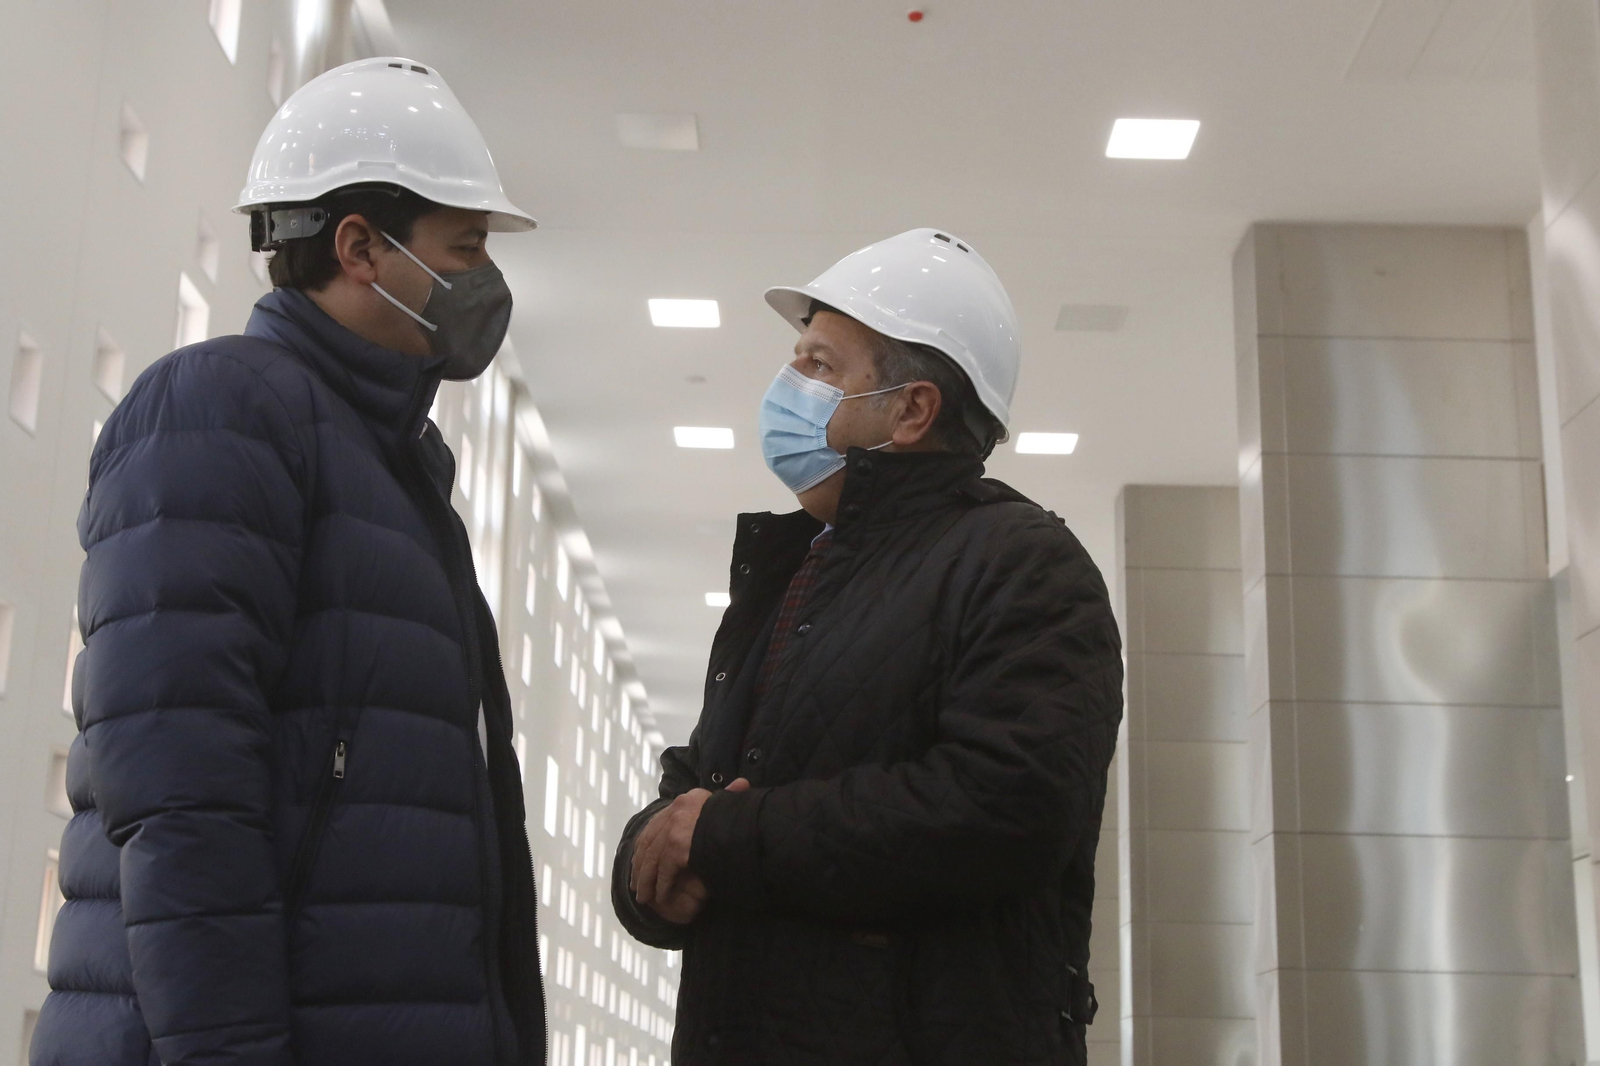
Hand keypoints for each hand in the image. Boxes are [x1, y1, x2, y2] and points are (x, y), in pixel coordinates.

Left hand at [632, 778, 749, 922]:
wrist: (755, 826)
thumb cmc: (744, 821)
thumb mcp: (732, 808)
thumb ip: (729, 798)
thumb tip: (740, 785)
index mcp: (690, 799)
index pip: (658, 822)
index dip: (646, 843)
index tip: (639, 859)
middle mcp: (680, 808)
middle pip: (651, 840)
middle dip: (641, 865)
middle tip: (637, 883)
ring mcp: (677, 826)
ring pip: (653, 857)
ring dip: (646, 879)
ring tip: (643, 896)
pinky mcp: (678, 845)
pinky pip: (665, 870)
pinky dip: (661, 885)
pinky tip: (659, 897)